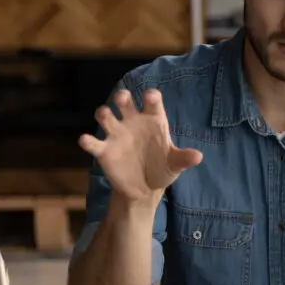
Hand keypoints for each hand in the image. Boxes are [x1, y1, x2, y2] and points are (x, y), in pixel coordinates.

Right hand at [78, 88, 202, 203]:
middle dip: (122, 97)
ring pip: (105, 116)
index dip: (151, 96)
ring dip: (103, 113)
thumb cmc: (162, 168)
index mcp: (153, 119)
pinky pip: (92, 142)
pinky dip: (87, 141)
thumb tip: (198, 157)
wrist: (146, 188)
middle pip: (124, 102)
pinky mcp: (104, 150)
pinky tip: (86, 140)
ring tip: (105, 115)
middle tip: (123, 98)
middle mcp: (133, 122)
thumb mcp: (175, 164)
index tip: (150, 97)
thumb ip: (184, 158)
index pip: (152, 101)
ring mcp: (117, 134)